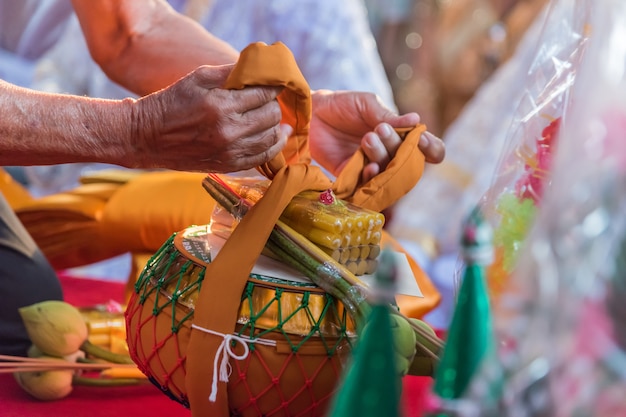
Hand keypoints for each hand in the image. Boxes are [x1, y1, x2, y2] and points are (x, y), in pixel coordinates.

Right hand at [128, 64, 290, 171]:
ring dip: (276, 124)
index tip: (274, 83)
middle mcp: (229, 130)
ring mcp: (230, 151)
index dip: (273, 86)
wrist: (148, 137)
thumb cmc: (174, 101)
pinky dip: (273, 145)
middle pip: (271, 115)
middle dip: (272, 104)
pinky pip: (263, 157)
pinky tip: (276, 136)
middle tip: (266, 99)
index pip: (264, 94)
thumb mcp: (198, 77)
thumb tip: (260, 67)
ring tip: (272, 117)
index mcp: (222, 105)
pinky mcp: (229, 165)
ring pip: (271, 137)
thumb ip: (231, 72)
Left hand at [309, 90, 444, 178]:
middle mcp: (390, 154)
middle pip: (408, 163)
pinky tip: (368, 167)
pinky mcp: (352, 177)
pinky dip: (371, 179)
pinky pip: (367, 186)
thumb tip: (417, 121)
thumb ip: (388, 116)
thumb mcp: (367, 105)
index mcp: (400, 135)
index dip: (432, 148)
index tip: (421, 139)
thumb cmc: (342, 105)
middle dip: (396, 147)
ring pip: (389, 175)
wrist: (311, 114)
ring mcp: (372, 167)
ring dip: (382, 158)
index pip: (428, 149)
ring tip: (367, 138)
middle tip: (378, 129)